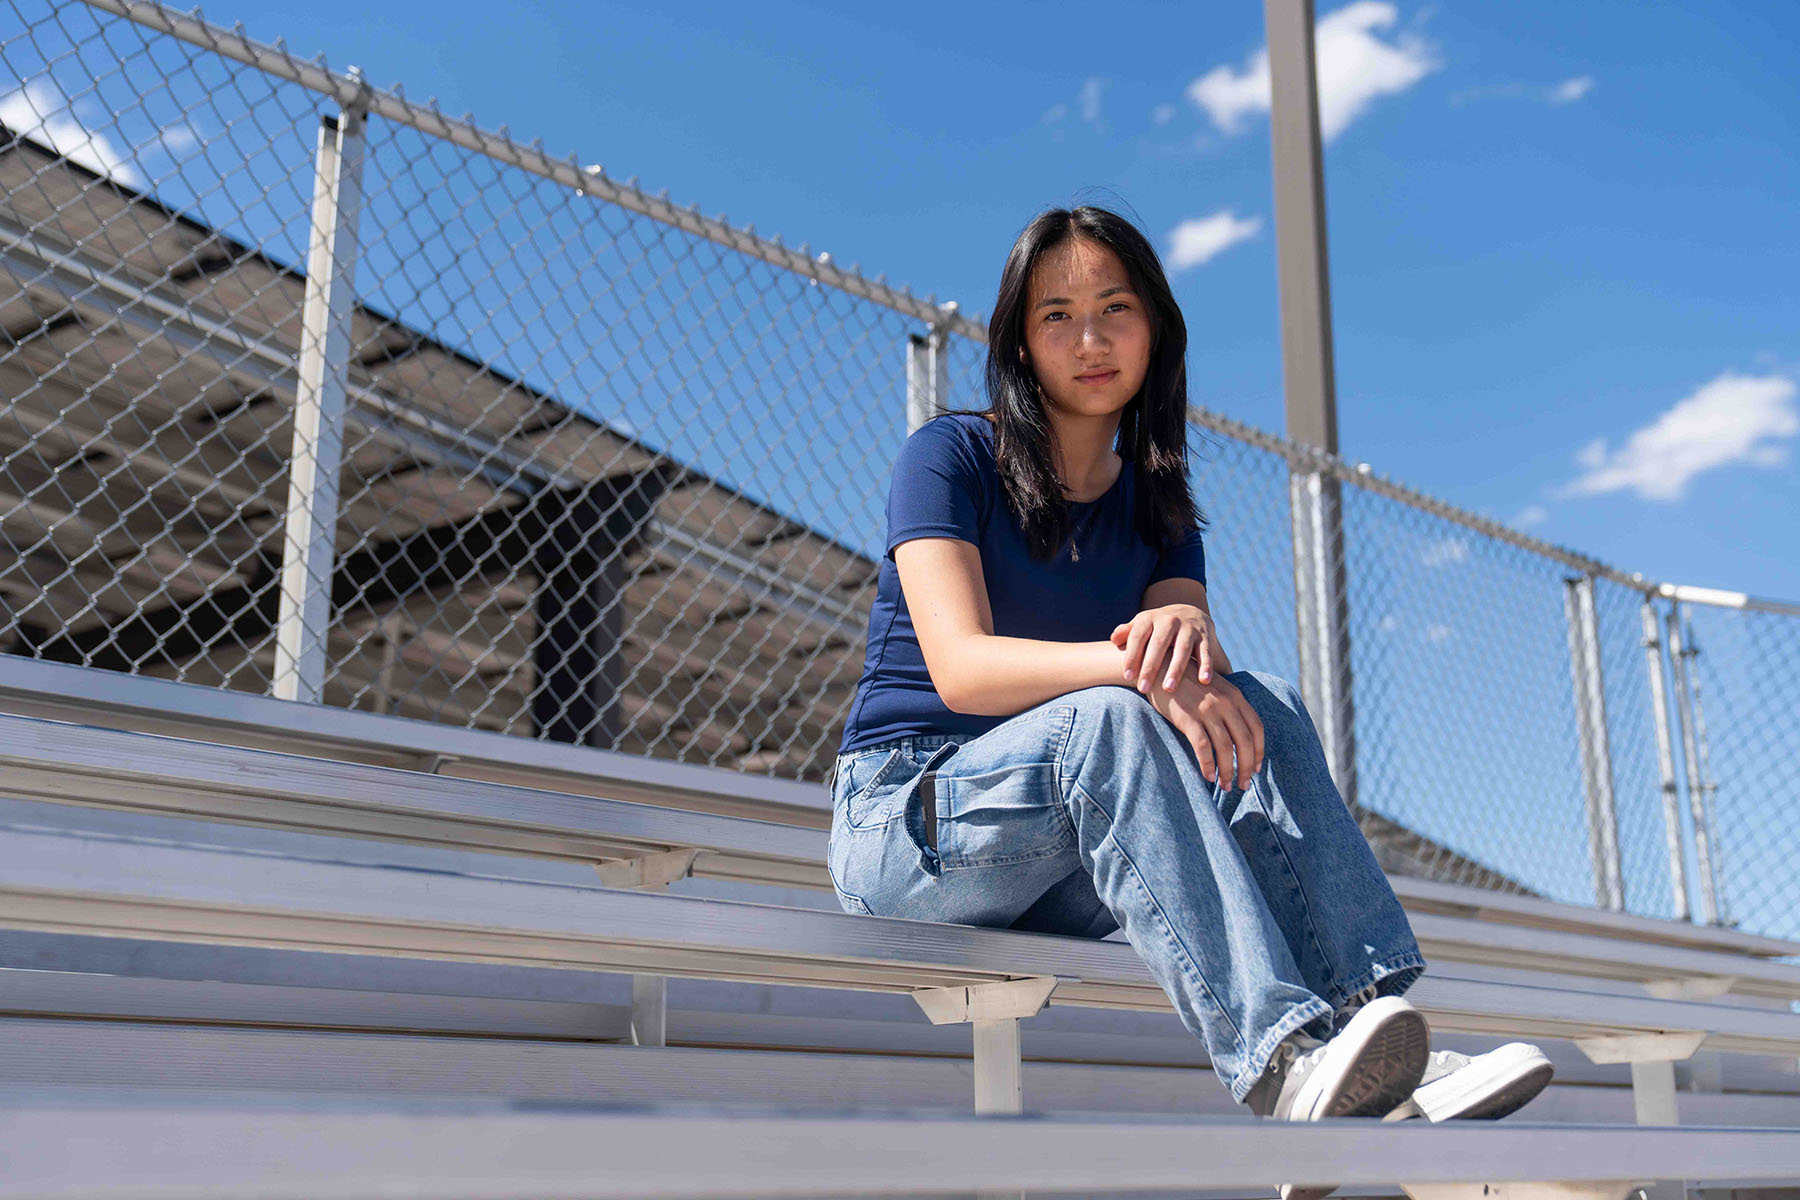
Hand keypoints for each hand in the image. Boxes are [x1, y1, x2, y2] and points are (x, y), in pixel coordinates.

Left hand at [1111, 603, 1216, 694]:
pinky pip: (1205, 652)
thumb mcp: (1142, 625)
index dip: (1132, 656)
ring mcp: (1189, 628)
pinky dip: (1205, 666)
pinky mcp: (1205, 636)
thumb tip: (1114, 640)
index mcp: (1149, 618)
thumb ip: (1127, 633)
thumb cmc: (1157, 627)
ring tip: (1168, 689)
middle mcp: (1169, 620)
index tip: (1127, 677)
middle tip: (1143, 688)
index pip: (1138, 637)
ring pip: (1182, 649)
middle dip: (1150, 666)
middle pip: (1158, 643)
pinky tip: (1203, 681)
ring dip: (1176, 669)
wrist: (1190, 613)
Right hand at [1140, 669, 1264, 789]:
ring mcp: (1207, 710)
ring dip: (1228, 771)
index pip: (1257, 728)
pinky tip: (1208, 777)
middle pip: (1245, 742)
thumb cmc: (1187, 682)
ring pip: (1225, 748)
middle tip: (1243, 786)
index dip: (1259, 751)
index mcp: (1236, 696)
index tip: (1256, 769)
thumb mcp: (1215, 688)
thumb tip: (1238, 735)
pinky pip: (1203, 747)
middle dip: (1246, 767)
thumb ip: (1229, 705)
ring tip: (1225, 786)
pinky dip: (1208, 765)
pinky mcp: (1188, 718)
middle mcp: (1226, 702)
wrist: (1159, 668)